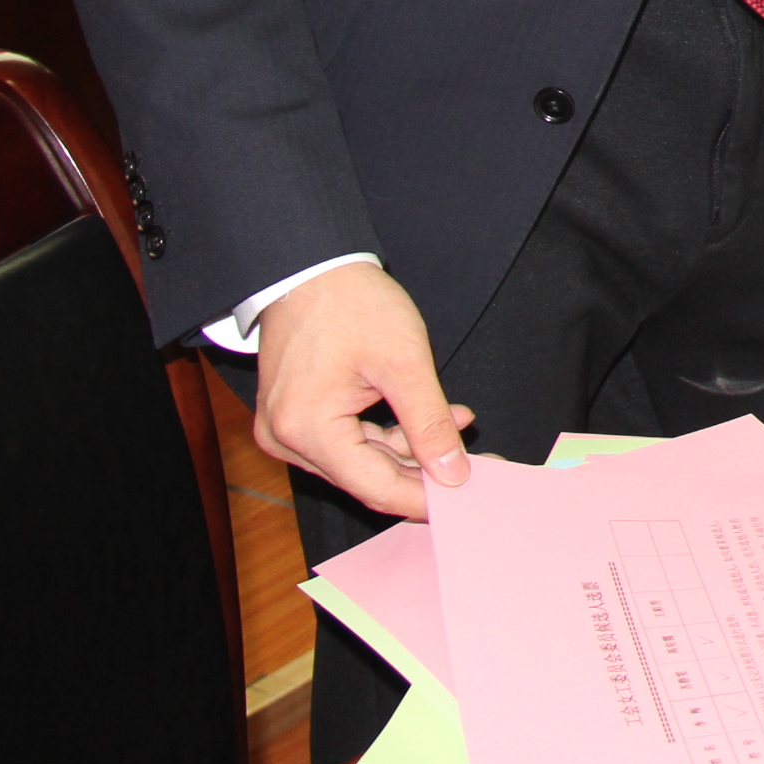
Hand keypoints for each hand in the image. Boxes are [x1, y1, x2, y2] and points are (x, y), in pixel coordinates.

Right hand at [252, 261, 476, 519]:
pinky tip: (429, 415)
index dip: (426, 497)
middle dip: (425, 471)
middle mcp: (287, 439)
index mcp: (307, 429)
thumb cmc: (351, 302)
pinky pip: (346, 440)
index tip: (468, 497)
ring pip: (360, 460)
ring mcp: (286, 429)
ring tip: (458, 422)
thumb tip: (453, 473)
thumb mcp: (404, 362)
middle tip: (476, 464)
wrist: (310, 266)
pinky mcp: (295, 416)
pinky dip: (387, 432)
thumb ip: (428, 423)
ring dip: (411, 447)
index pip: (376, 487)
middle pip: (367, 478)